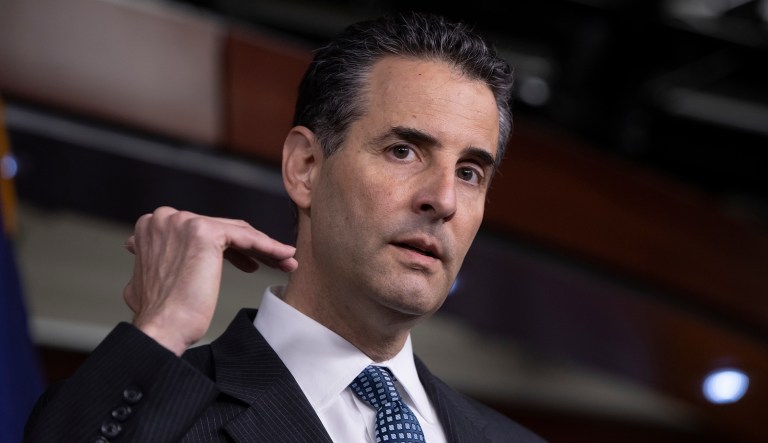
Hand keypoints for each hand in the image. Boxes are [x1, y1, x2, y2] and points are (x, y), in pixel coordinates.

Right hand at [122, 206, 296, 354]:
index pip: (203, 231)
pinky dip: (268, 247)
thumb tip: (174, 264)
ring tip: (284, 264)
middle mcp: (165, 217)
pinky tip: (285, 256)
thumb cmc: (160, 315)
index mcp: (151, 225)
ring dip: (264, 249)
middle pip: (222, 230)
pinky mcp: (204, 232)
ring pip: (237, 232)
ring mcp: (184, 222)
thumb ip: (161, 261)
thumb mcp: (152, 278)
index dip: (230, 248)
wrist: (161, 330)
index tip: (249, 263)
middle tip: (275, 263)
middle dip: (251, 248)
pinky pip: (246, 237)